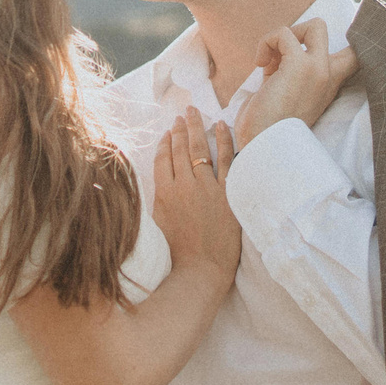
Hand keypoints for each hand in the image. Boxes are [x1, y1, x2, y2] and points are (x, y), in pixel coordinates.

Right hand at [151, 110, 240, 279]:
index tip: (167, 132)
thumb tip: (158, 182)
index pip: (162, 159)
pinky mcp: (228, 193)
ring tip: (195, 114)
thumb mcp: (157, 224)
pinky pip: (227, 160)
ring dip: (197, 128)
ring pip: (200, 149)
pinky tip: (222, 126)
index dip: (165, 143)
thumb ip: (158, 200)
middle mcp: (184, 185)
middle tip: (181, 115)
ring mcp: (207, 187)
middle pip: (180, 149)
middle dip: (180, 129)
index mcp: (164, 193)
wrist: (201, 270)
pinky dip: (224, 141)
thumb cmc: (177, 254)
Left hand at [236, 19, 359, 143]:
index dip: (345, 41)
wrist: (262, 145)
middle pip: (330, 31)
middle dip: (300, 31)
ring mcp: (319, 70)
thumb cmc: (266, 124)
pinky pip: (283, 33)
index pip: (357, 57)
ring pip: (315, 25)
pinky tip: (260, 64)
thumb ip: (289, 69)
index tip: (307, 48)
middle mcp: (330, 76)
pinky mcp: (301, 66)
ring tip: (267, 62)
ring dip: (280, 37)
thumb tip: (279, 48)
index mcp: (329, 85)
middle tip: (280, 54)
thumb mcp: (284, 92)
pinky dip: (266, 42)